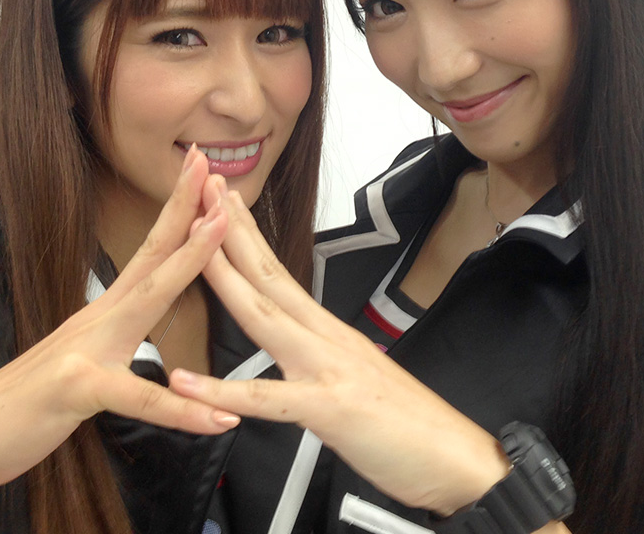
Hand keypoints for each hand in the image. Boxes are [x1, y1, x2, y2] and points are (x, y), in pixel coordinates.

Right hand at [0, 148, 236, 531]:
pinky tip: (220, 419)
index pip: (150, 252)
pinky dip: (182, 410)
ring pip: (147, 298)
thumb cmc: (28, 403)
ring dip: (189, 261)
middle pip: (152, 253)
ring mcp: (84, 350)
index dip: (177, 211)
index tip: (203, 173)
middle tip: (210, 161)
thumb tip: (137, 319)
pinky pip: (137, 397)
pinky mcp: (76, 390)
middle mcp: (98, 320)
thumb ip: (112, 335)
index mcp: (105, 313)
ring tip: (223, 229)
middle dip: (185, 206)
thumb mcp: (82, 360)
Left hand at [169, 177, 509, 516]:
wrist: (459, 460)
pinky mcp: (329, 410)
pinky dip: (221, 390)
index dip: (247, 235)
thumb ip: (324, 361)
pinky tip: (184, 381)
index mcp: (329, 333)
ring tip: (189, 245)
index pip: (279, 274)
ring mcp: (328, 369)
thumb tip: (301, 353)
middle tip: (203, 185)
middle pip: (269, 276)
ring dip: (224, 278)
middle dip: (231, 230)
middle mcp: (327, 339)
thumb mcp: (356, 381)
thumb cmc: (411, 427)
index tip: (222, 200)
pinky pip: (265, 400)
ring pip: (266, 317)